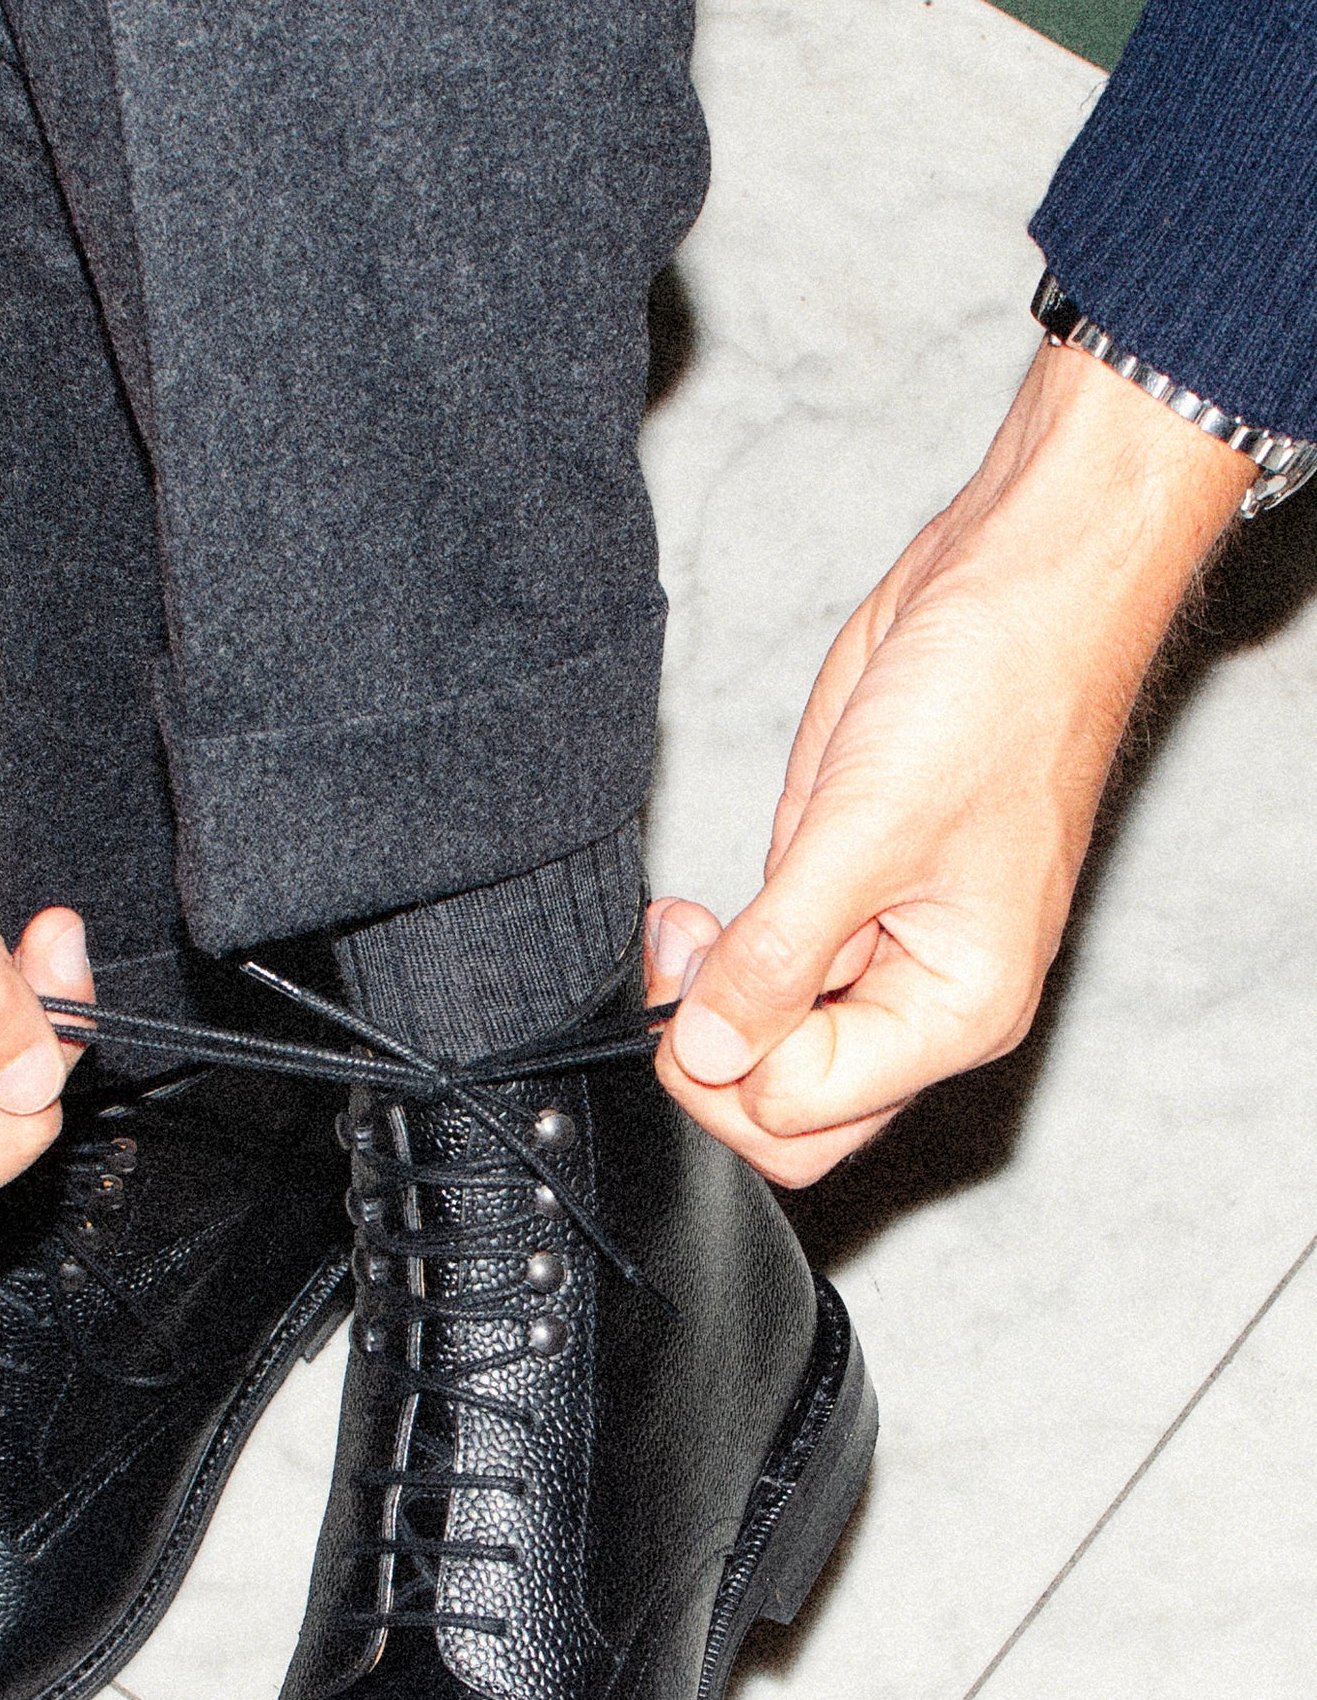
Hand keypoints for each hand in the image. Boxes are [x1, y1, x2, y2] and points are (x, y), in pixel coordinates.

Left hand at [646, 338, 1254, 1186]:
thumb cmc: (996, 694)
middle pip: (787, 1108)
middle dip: (711, 1055)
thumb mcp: (864, 833)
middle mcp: (920, 1000)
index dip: (730, 1063)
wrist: (1020, 585)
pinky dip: (715, 961)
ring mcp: (876, 953)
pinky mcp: (838, 900)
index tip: (697, 981)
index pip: (806, 1114)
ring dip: (705, 1004)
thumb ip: (780, 956)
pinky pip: (764, 975)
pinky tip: (693, 917)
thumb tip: (706, 1050)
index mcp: (956, 1013)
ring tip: (684, 928)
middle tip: (680, 964)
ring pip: (765, 1046)